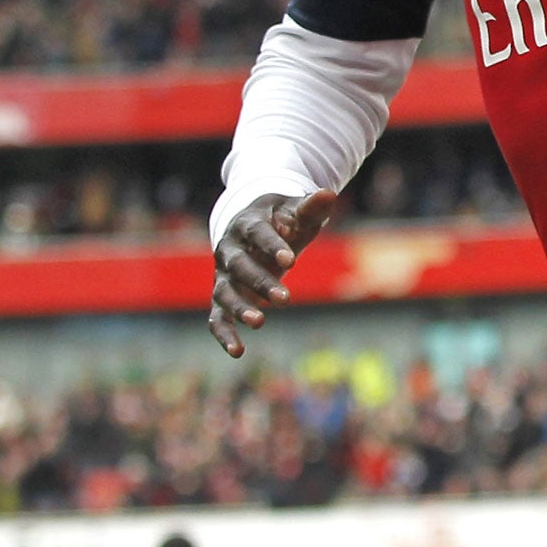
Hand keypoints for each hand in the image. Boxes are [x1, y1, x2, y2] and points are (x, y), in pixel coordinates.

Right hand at [208, 188, 336, 357]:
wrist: (254, 227)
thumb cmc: (282, 219)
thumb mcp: (297, 211)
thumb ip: (311, 207)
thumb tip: (329, 194)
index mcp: (247, 224)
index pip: (258, 234)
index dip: (272, 246)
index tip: (291, 261)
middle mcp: (229, 250)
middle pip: (240, 266)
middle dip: (261, 282)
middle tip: (286, 299)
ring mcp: (223, 275)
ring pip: (224, 293)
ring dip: (240, 309)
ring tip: (260, 322)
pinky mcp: (222, 296)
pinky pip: (217, 317)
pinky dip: (224, 334)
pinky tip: (238, 351)